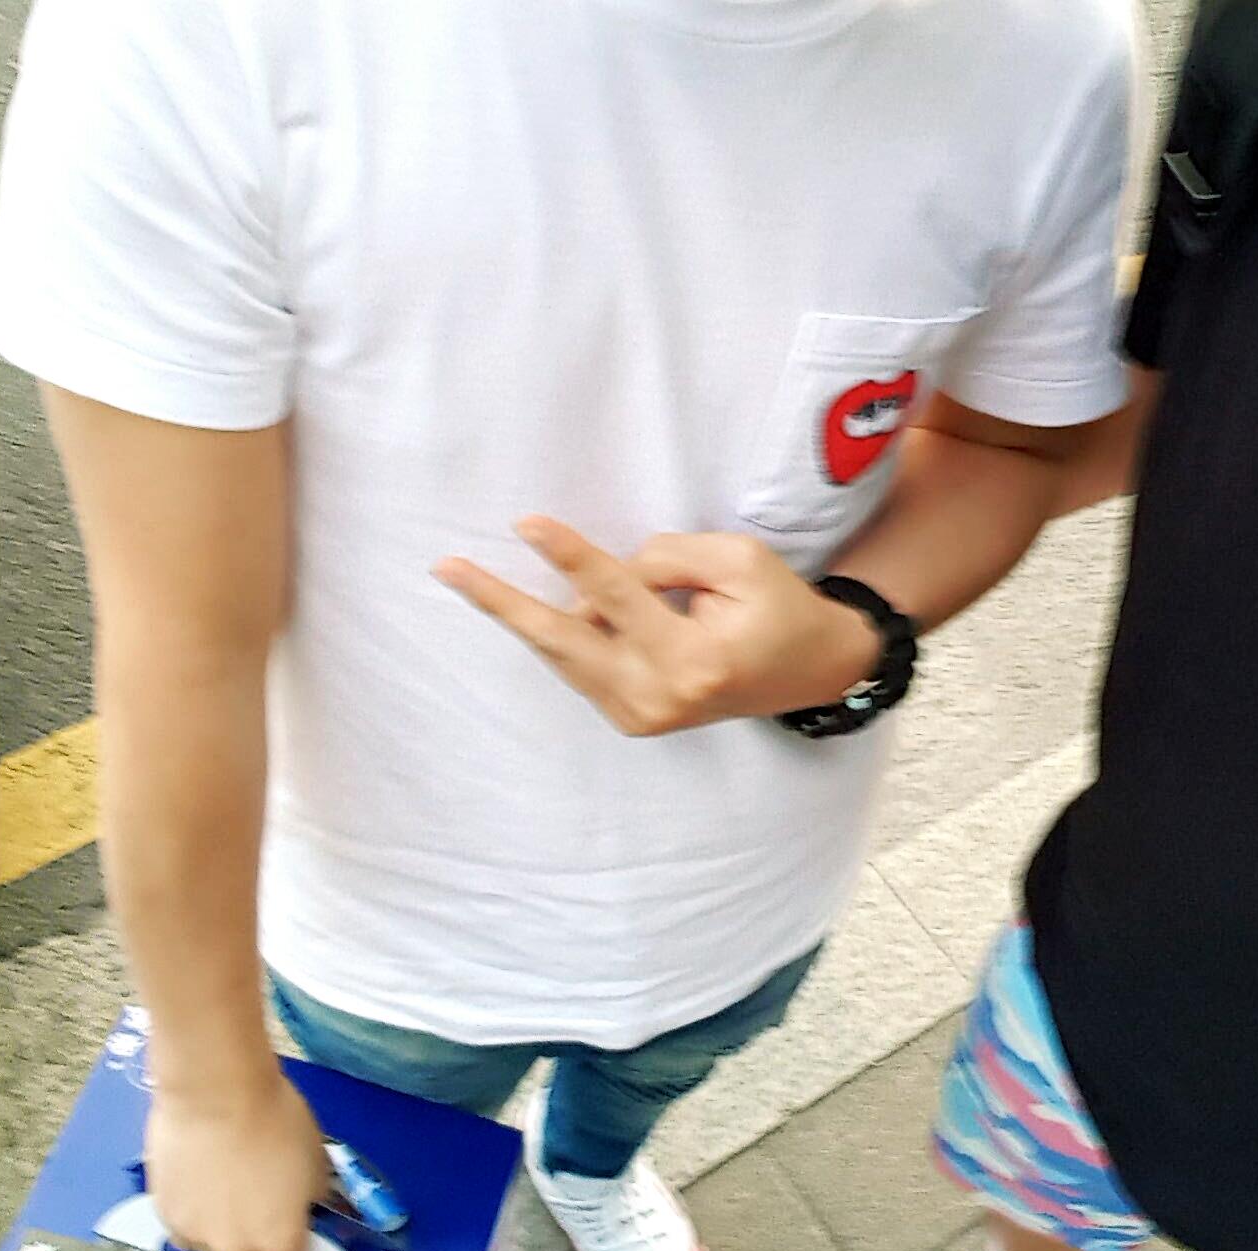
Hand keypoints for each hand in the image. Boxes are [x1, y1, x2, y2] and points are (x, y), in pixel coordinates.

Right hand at [144, 1069, 328, 1250]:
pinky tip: (203, 1185)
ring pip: (214, 1249)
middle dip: (260, 1244)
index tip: (297, 1246)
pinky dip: (195, 1216)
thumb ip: (311, 1201)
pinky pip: (185, 1230)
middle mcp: (237, 1249)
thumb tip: (307, 1207)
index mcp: (281, 1242)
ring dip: (223, 1230)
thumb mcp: (317, 1165)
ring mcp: (197, 1235)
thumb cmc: (274, 1121)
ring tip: (229, 1189)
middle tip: (264, 1208)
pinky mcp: (166, 1215)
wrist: (219, 1096)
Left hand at [432, 521, 881, 735]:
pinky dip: (567, 635)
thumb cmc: (777, 607)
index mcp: (692, 658)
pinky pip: (583, 667)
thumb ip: (665, 560)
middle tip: (447, 570)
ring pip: (566, 654)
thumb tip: (600, 576)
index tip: (525, 524)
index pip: (618, 595)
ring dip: (527, 614)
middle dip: (502, 603)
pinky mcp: (635, 720)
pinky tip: (553, 608)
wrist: (811, 671)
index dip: (571, 556)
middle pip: (564, 641)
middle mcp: (659, 696)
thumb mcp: (738, 560)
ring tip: (469, 578)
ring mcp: (643, 716)